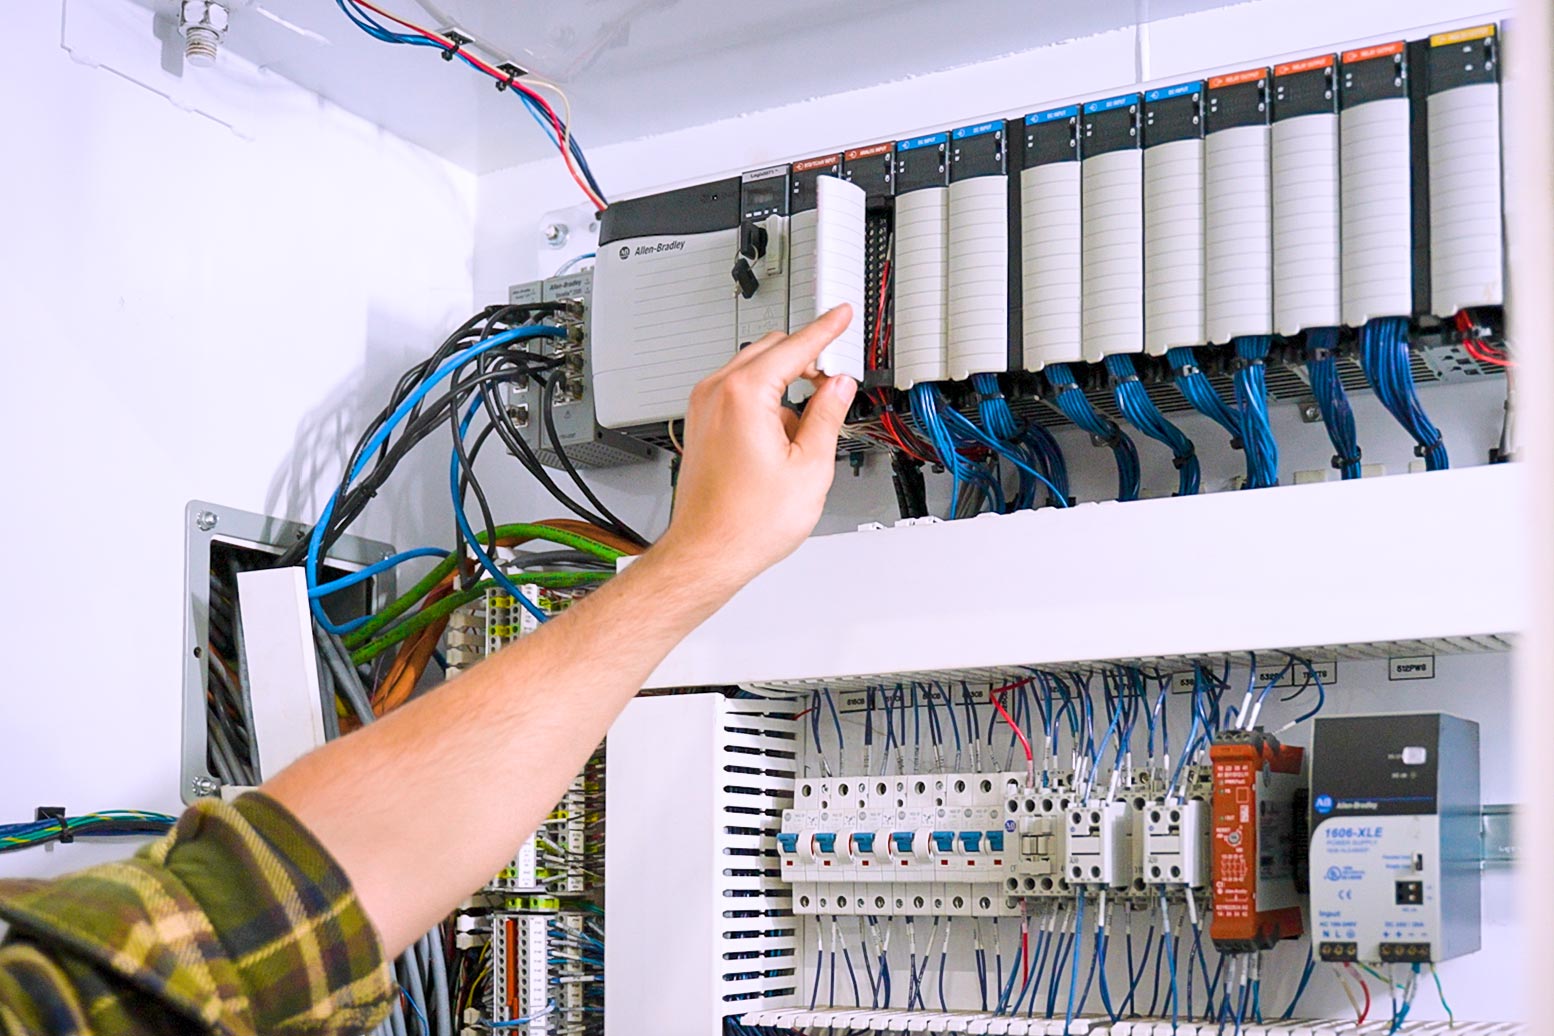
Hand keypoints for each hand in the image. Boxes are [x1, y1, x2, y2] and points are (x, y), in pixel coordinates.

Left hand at [657, 305, 856, 587]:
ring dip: (784, 386)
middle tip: (836, 383)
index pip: (795, 346)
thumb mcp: (810, 466)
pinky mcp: (701, 424)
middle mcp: (717, 393)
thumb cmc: (748, 521)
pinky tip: (780, 444)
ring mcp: (704, 408)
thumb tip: (839, 387)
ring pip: (754, 372)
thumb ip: (828, 416)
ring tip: (806, 434)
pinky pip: (738, 394)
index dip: (826, 329)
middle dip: (806, 361)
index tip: (841, 315)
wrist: (709, 551)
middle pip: (771, 351)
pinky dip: (764, 404)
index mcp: (744, 395)